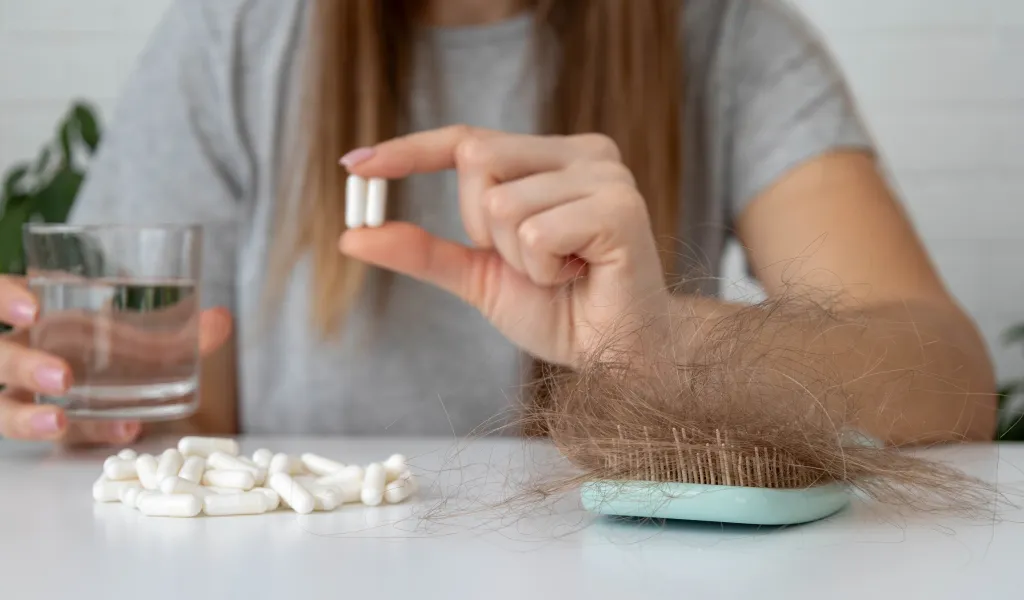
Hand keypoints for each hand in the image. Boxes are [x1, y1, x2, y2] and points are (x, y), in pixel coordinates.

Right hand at [0, 275, 231, 443]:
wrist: (102, 384)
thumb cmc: (111, 347)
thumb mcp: (136, 333)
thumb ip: (176, 329)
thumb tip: (222, 319)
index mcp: (31, 316)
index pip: (0, 296)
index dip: (8, 299)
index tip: (36, 308)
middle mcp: (16, 352)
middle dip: (20, 366)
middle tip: (61, 378)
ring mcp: (15, 393)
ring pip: (0, 408)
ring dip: (25, 418)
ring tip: (60, 422)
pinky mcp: (36, 427)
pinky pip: (48, 438)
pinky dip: (85, 435)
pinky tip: (122, 432)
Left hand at [339, 125, 669, 367]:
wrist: (618, 359)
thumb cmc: (561, 312)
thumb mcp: (478, 277)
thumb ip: (423, 251)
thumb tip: (351, 237)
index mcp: (553, 159)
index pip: (467, 138)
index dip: (408, 150)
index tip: (352, 165)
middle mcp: (583, 153)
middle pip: (475, 156)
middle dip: (480, 226)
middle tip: (530, 262)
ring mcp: (605, 175)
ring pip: (500, 202)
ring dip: (515, 258)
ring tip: (560, 273)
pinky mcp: (619, 207)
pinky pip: (535, 232)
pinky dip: (542, 269)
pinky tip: (578, 277)